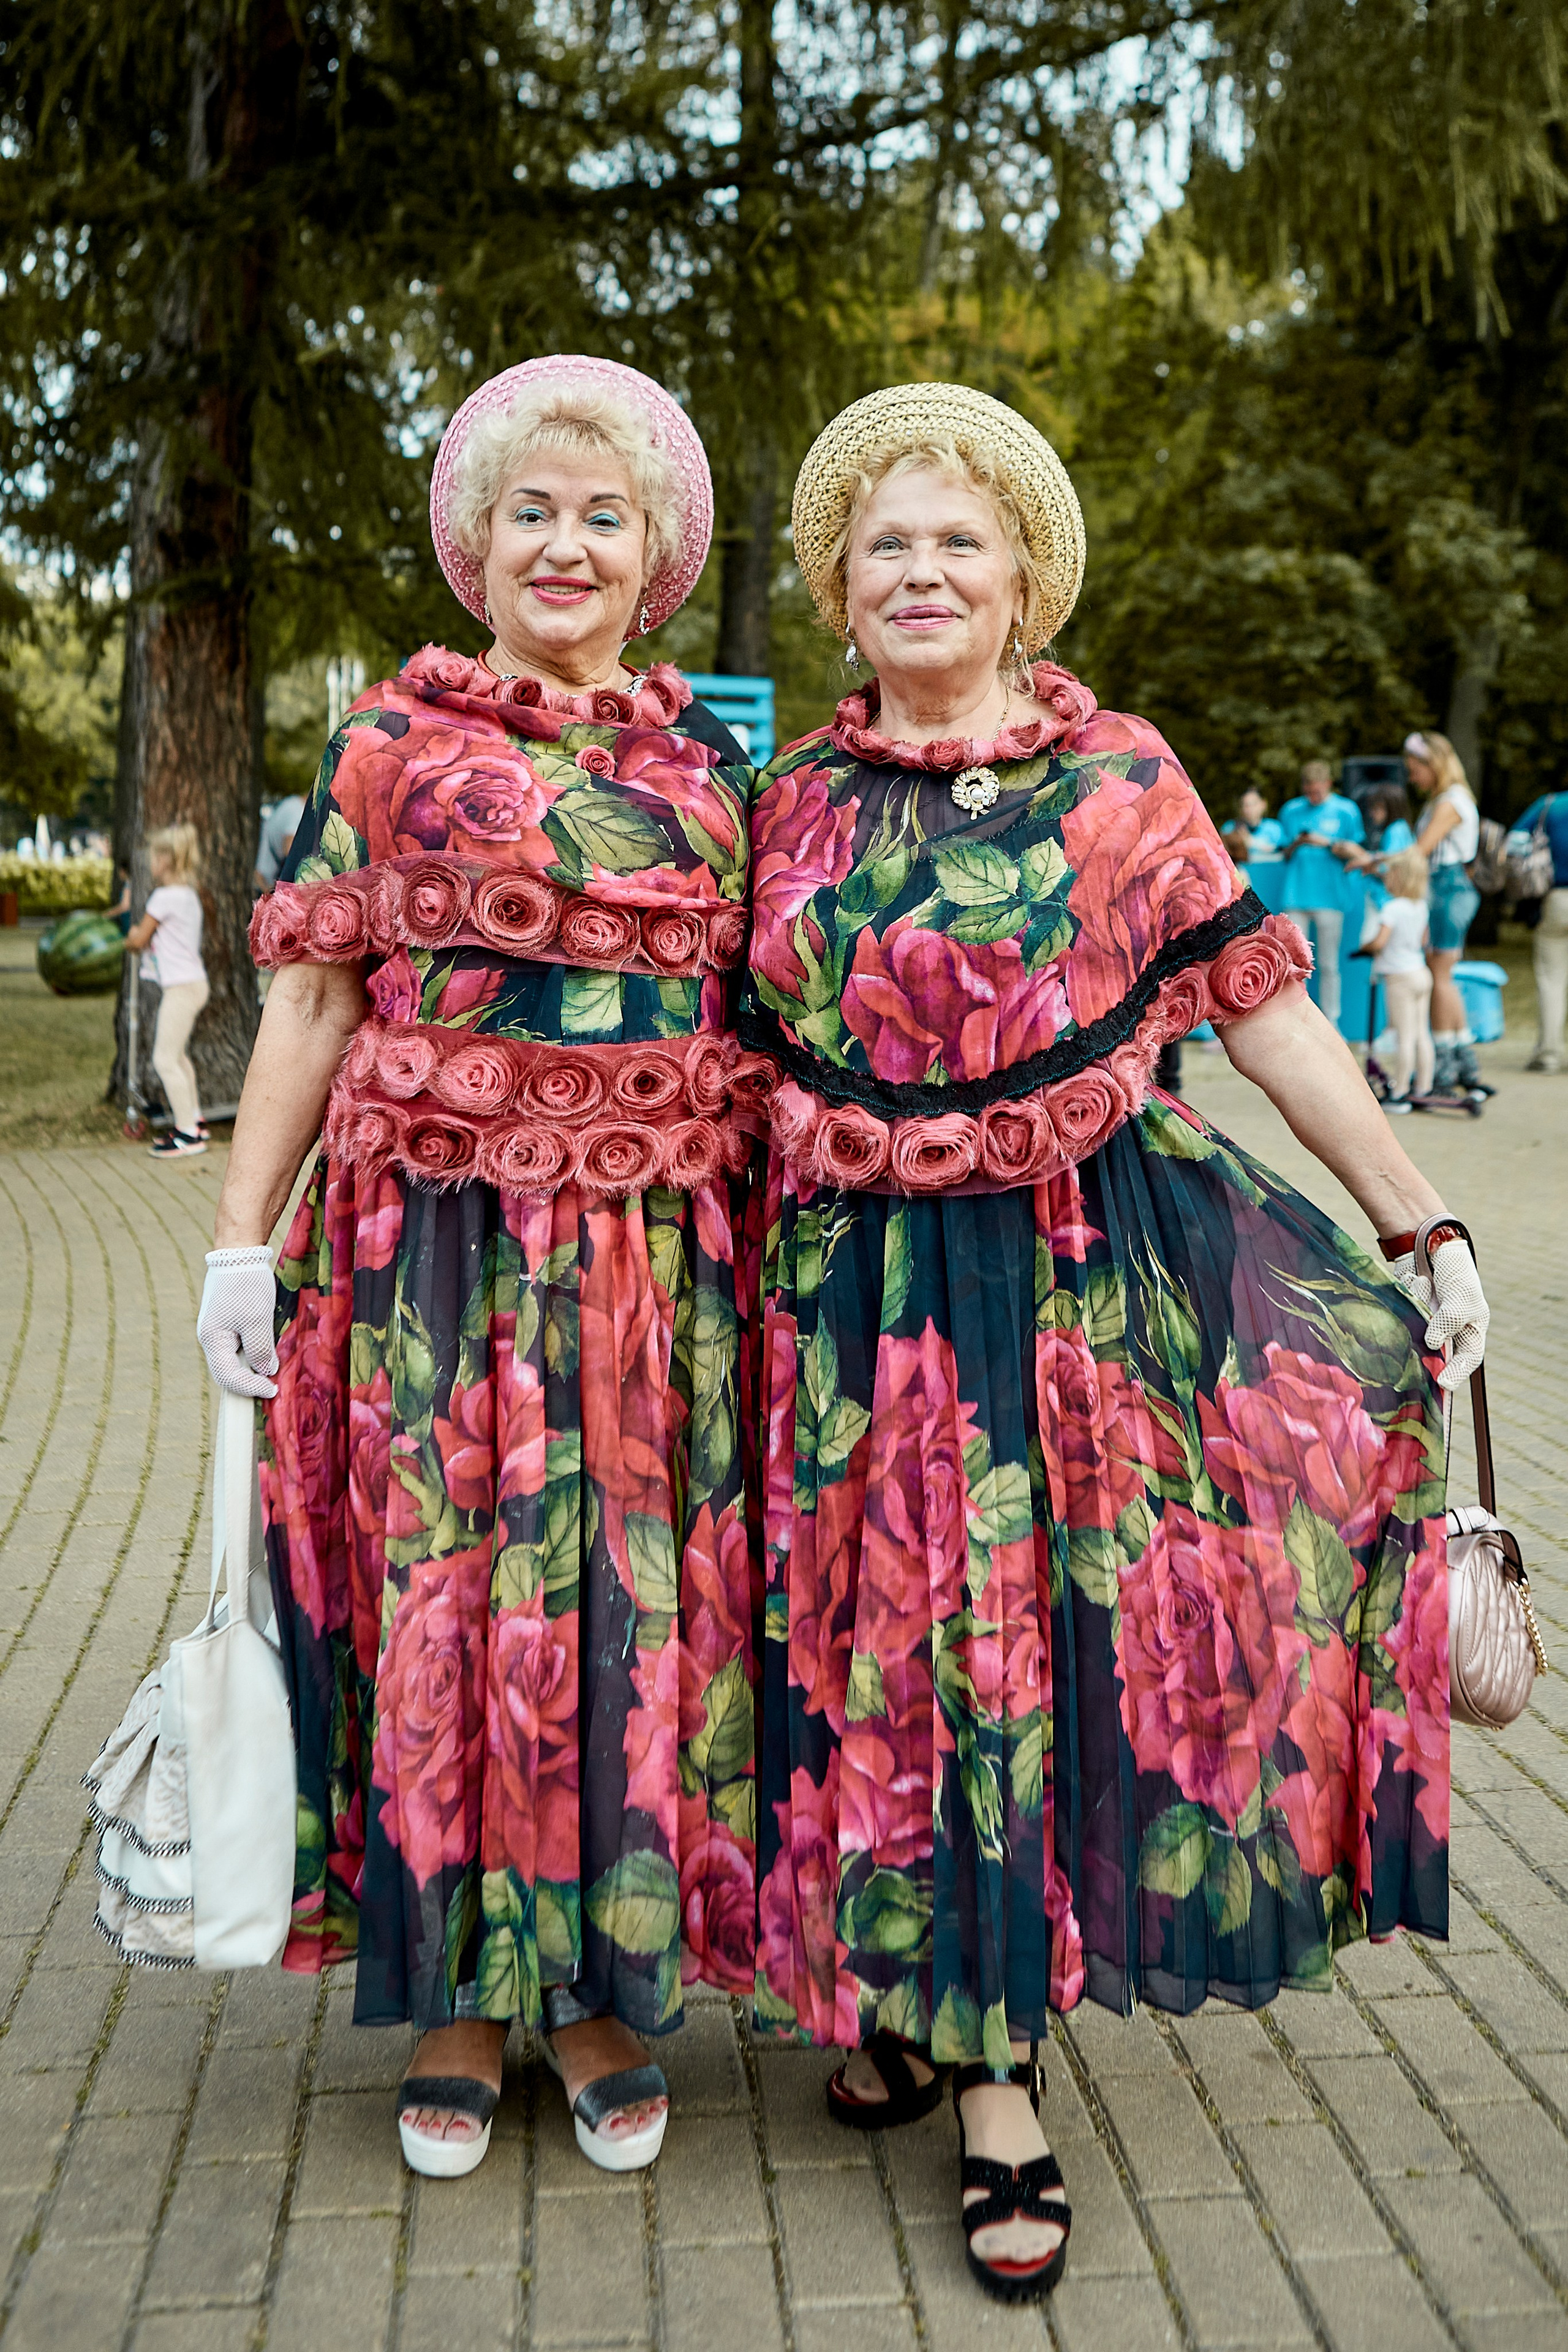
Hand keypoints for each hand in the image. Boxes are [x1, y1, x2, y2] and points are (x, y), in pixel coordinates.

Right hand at [197, 1247, 278, 1397]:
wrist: (239, 1253)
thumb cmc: (246, 1284)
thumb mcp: (257, 1319)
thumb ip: (260, 1349)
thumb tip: (265, 1371)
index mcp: (212, 1339)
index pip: (227, 1377)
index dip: (250, 1388)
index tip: (273, 1389)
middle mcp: (211, 1338)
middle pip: (228, 1372)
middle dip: (250, 1381)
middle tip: (274, 1385)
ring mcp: (218, 1330)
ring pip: (235, 1360)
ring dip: (253, 1367)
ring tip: (274, 1369)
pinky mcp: (228, 1322)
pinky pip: (240, 1346)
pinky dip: (254, 1353)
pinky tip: (268, 1351)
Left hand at [1389, 1237, 1488, 1388]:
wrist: (1430, 1244)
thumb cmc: (1455, 1271)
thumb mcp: (1461, 1297)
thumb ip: (1448, 1320)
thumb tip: (1432, 1344)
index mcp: (1469, 1331)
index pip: (1466, 1359)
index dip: (1456, 1373)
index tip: (1443, 1383)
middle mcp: (1446, 1331)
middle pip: (1436, 1355)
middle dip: (1426, 1353)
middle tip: (1415, 1356)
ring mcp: (1425, 1324)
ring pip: (1415, 1335)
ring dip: (1419, 1309)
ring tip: (1426, 1281)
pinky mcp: (1407, 1315)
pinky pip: (1402, 1316)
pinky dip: (1410, 1296)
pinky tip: (1417, 1279)